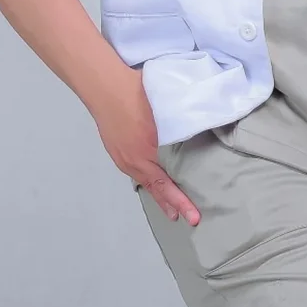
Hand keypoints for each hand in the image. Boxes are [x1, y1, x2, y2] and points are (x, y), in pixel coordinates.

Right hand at [91, 69, 199, 223]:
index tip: (194, 217)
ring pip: (144, 181)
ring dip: (159, 195)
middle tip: (187, 220)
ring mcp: (123, 157)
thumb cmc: (138, 93)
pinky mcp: (117, 151)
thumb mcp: (165, 111)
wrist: (106, 86)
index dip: (181, 202)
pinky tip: (152, 182)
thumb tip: (200, 134)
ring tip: (170, 208)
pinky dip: (147, 181)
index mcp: (146, 154)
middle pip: (155, 189)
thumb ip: (181, 128)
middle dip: (171, 205)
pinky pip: (135, 172)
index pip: (166, 186)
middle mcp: (133, 161)